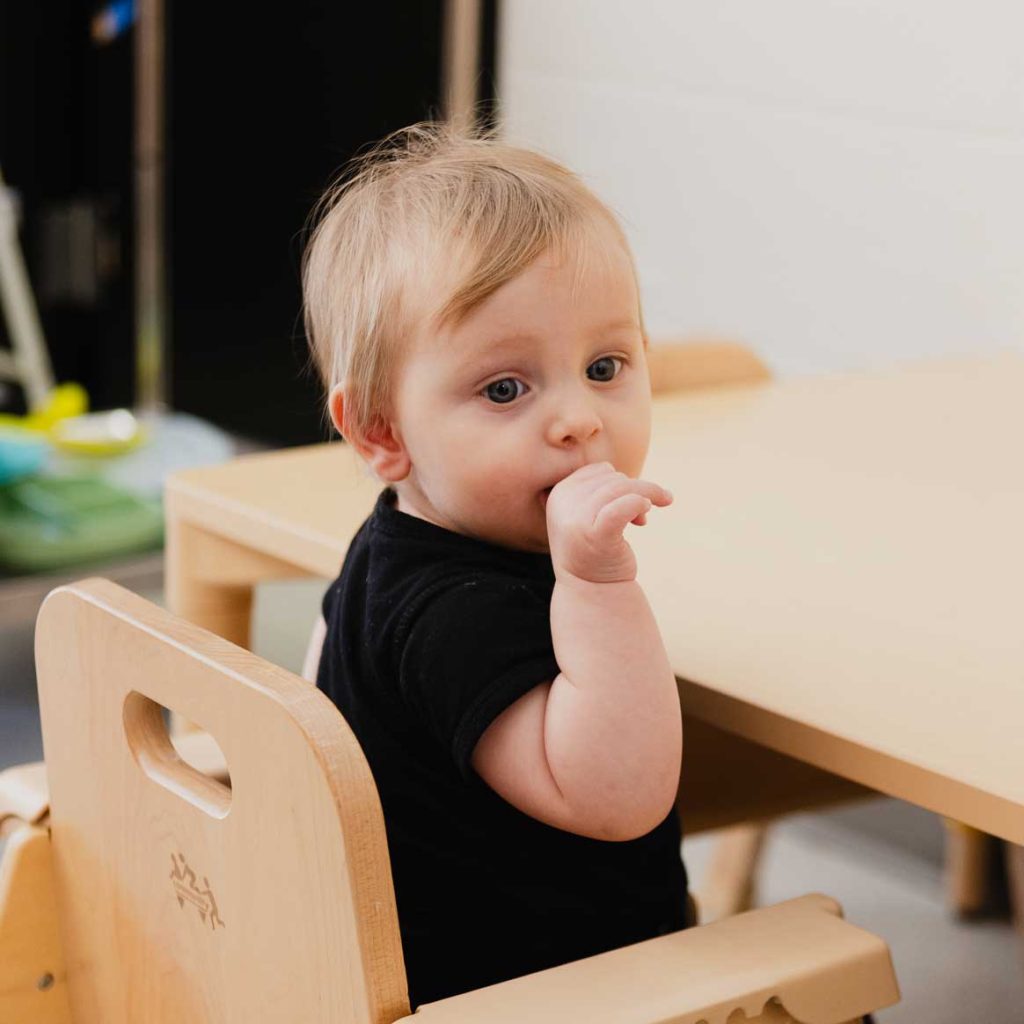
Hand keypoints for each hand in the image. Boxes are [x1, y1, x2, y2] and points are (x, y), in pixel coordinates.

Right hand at [546, 462, 672, 583]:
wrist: (591, 592)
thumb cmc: (595, 550)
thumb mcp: (586, 515)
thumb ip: (599, 492)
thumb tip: (629, 478)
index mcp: (558, 494)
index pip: (599, 470)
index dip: (620, 483)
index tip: (630, 504)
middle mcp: (563, 503)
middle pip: (614, 478)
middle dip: (634, 492)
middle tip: (641, 518)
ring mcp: (577, 519)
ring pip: (623, 489)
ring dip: (645, 498)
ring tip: (643, 520)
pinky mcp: (596, 535)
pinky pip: (626, 505)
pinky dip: (641, 503)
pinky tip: (645, 517)